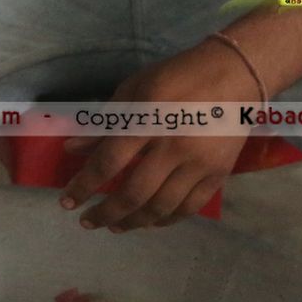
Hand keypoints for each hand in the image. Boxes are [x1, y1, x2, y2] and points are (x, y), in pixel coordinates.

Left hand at [58, 41, 257, 229]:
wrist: (234, 74)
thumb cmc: (177, 76)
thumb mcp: (134, 89)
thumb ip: (105, 123)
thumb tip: (73, 150)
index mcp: (148, 121)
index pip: (108, 162)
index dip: (84, 185)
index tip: (67, 201)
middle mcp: (174, 148)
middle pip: (134, 193)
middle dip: (105, 213)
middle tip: (87, 221)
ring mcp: (199, 164)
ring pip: (161, 207)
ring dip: (133, 223)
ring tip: (114, 226)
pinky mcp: (218, 174)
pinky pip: (189, 208)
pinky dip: (166, 220)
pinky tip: (149, 222)